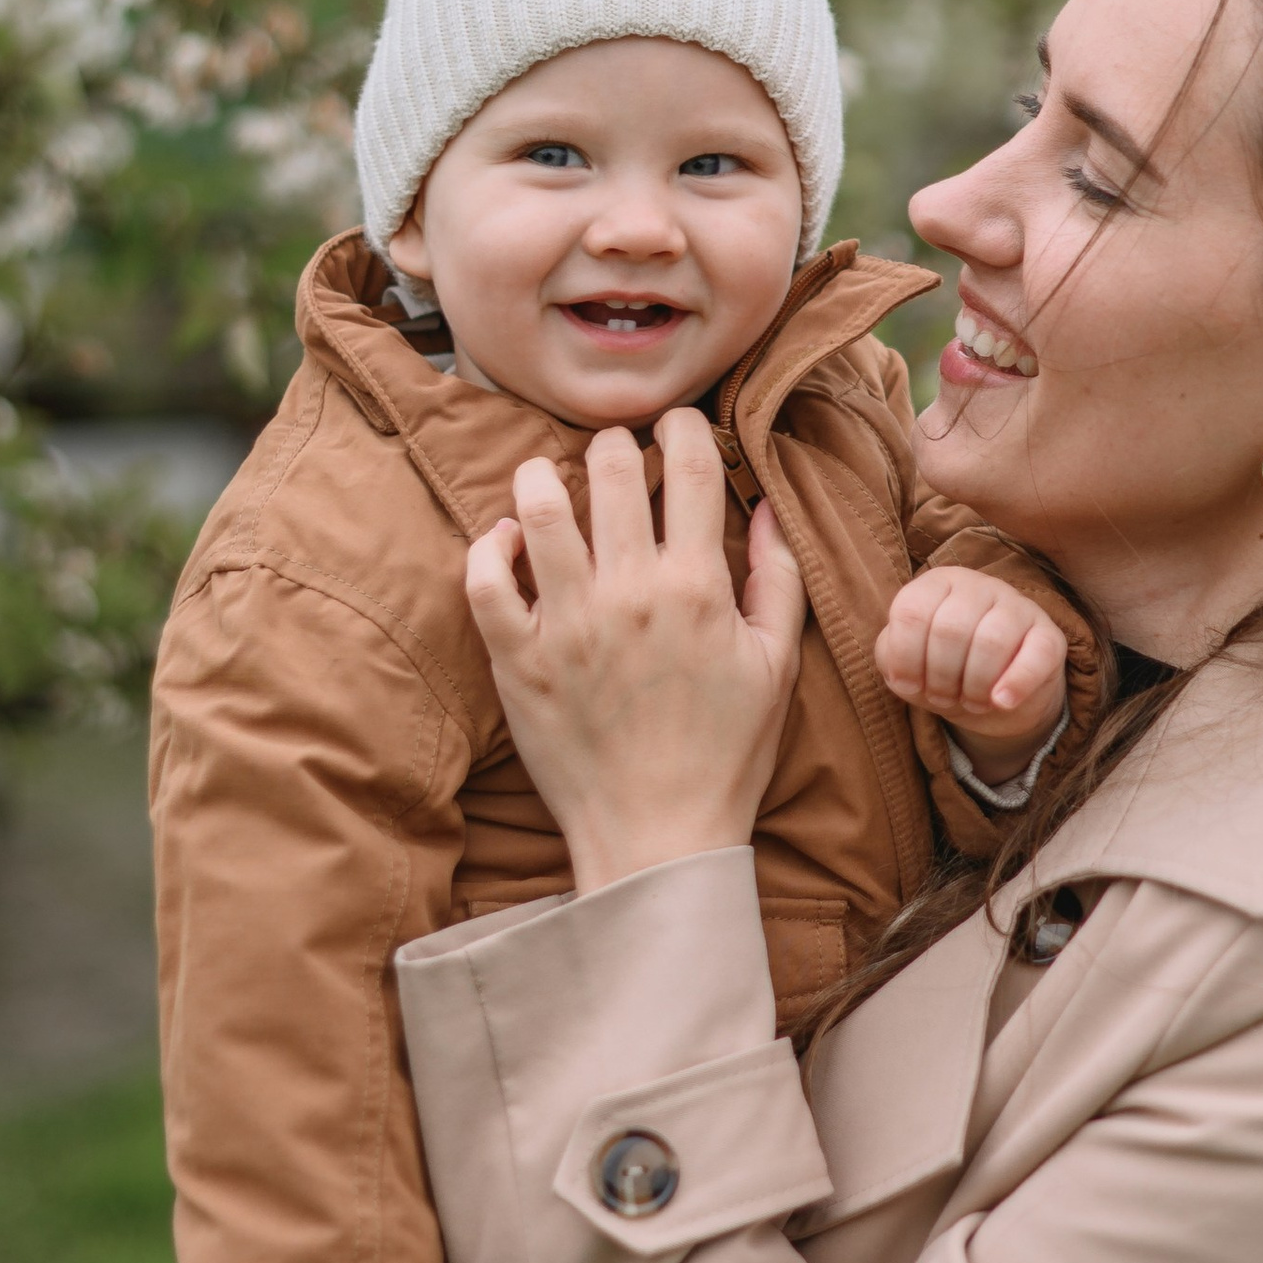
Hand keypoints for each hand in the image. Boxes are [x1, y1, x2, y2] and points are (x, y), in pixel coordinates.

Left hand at [464, 408, 807, 888]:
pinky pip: (483, 581)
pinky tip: (507, 541)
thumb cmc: (727, 753)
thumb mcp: (776, 663)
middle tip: (616, 451)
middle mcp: (630, 593)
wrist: (659, 835)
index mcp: (699, 586)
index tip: (679, 427)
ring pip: (538, 509)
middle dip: (616, 443)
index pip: (692, 466)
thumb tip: (765, 506)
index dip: (686, 427)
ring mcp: (567, 624)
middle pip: (610, 469)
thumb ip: (779, 577)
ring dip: (542, 476)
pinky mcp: (517, 659)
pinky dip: (489, 547)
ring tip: (549, 477)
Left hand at [877, 567, 1068, 783]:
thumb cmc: (944, 670)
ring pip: (991, 641)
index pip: (911, 611)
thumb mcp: (907, 663)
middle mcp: (978, 586)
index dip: (906, 659)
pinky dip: (1015, 684)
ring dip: (974, 686)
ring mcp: (1017, 606)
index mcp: (938, 583)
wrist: (995, 697)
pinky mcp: (1050, 634)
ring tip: (971, 702)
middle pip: (949, 629)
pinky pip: (1035, 655)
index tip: (910, 685)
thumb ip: (892, 657)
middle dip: (941, 678)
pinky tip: (1001, 701)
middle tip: (944, 698)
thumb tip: (903, 671)